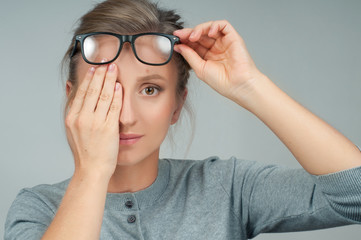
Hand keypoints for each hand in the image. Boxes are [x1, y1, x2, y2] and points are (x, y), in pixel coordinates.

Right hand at [65, 63, 121, 178]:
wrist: (92, 170)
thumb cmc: (85, 151)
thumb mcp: (72, 129)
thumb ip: (73, 109)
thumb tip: (71, 87)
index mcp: (72, 118)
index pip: (81, 92)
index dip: (89, 78)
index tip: (94, 67)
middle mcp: (82, 118)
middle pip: (92, 90)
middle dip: (100, 74)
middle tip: (106, 61)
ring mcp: (95, 123)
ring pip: (103, 96)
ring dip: (109, 80)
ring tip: (113, 68)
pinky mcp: (108, 129)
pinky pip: (113, 107)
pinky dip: (116, 95)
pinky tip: (119, 86)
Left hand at [174, 20, 263, 104]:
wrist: (238, 85)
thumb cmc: (222, 82)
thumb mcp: (200, 68)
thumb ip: (189, 56)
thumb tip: (178, 46)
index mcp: (208, 56)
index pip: (194, 43)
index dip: (184, 40)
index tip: (175, 39)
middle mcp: (216, 48)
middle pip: (200, 34)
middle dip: (189, 33)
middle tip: (180, 35)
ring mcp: (224, 42)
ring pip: (210, 28)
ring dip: (199, 29)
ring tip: (192, 36)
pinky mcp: (233, 38)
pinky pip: (223, 25)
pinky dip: (214, 26)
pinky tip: (208, 33)